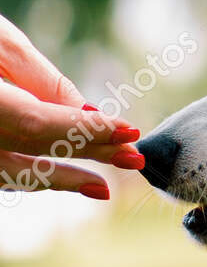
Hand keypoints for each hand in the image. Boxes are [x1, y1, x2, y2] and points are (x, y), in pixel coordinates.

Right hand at [0, 13, 142, 198]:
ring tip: (101, 187)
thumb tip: (88, 113)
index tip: (128, 131)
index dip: (85, 130)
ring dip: (57, 178)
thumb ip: (40, 80)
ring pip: (8, 173)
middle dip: (84, 154)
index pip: (35, 124)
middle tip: (134, 158)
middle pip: (28, 152)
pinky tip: (64, 175)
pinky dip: (29, 173)